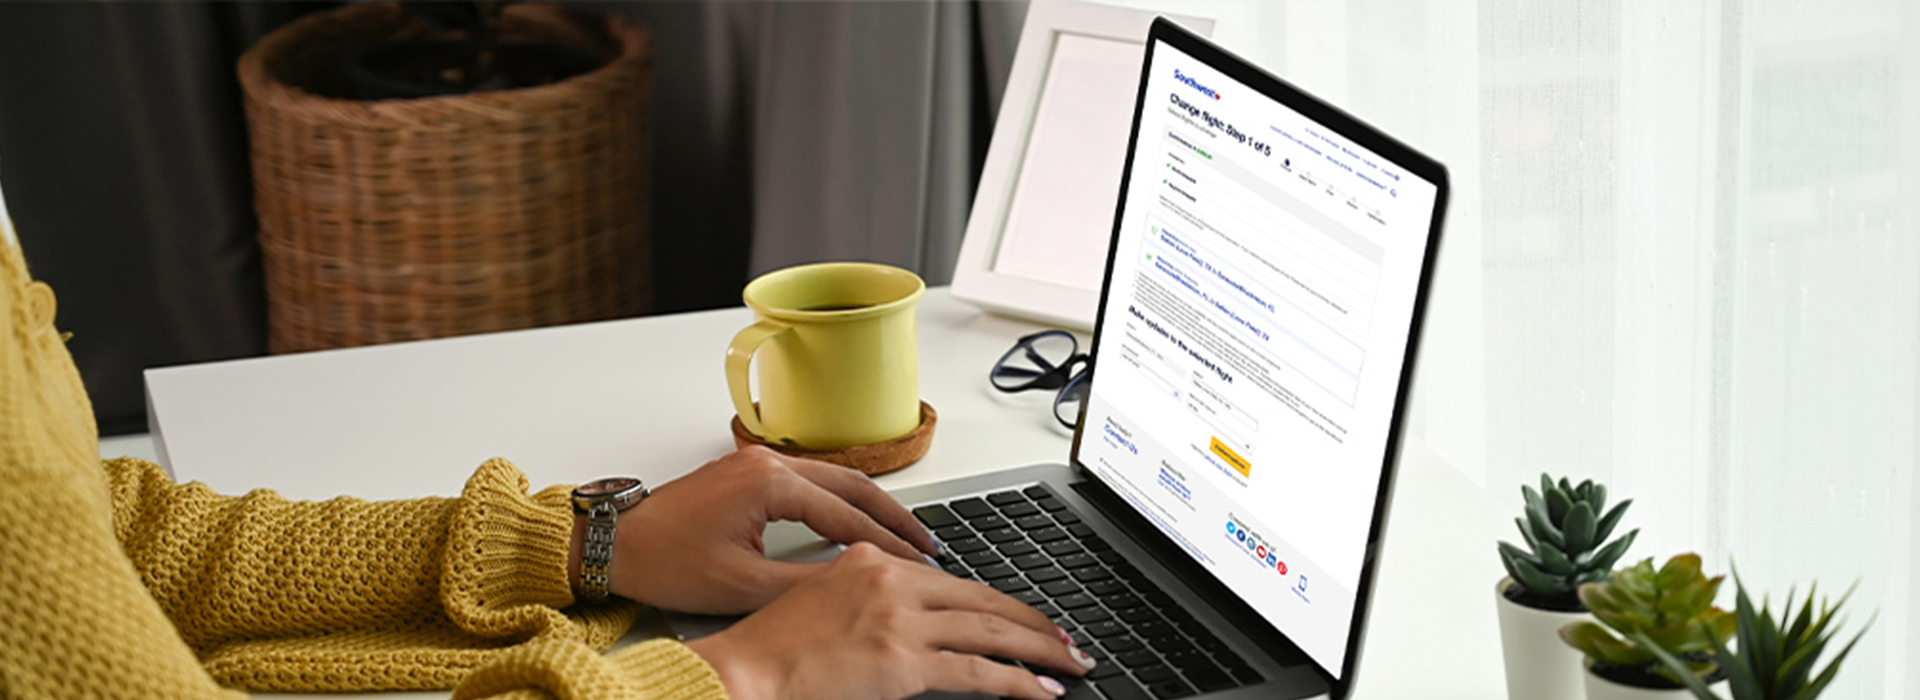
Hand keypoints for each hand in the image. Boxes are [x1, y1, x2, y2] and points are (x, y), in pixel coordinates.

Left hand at [576, 446, 938, 613]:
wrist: (613, 544)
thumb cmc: (663, 561)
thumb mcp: (743, 585)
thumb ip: (805, 584)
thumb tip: (855, 588)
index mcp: (770, 483)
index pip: (850, 516)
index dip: (890, 546)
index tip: (920, 565)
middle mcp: (768, 462)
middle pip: (854, 485)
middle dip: (895, 517)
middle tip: (928, 545)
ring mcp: (757, 462)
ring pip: (835, 478)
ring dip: (870, 506)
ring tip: (902, 535)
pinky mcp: (748, 471)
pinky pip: (812, 480)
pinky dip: (842, 501)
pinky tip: (856, 522)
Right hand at [685, 542, 1096, 699]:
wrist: (746, 670)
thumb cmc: (772, 646)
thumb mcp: (822, 596)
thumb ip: (869, 592)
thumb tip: (912, 613)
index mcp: (872, 559)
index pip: (953, 579)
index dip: (997, 600)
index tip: (1024, 615)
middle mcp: (893, 580)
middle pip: (983, 599)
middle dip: (1033, 622)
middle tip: (1065, 638)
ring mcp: (902, 620)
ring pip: (992, 631)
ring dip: (1040, 650)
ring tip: (1070, 662)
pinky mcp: (905, 661)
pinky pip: (979, 672)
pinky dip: (1019, 682)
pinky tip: (1042, 691)